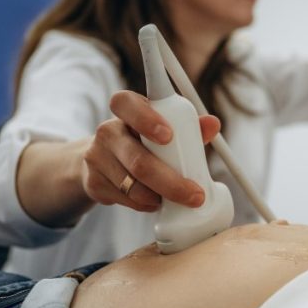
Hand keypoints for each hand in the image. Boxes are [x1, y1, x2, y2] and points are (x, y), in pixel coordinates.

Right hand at [79, 90, 221, 211]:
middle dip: (170, 181)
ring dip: (160, 196)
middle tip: (195, 194)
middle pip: (137, 159)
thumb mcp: (164, 128)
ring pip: (133, 185)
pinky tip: (156, 201)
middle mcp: (107, 131)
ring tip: (177, 198)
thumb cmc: (143, 140)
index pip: (126, 104)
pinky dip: (146, 204)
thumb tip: (213, 124)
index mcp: (126, 111)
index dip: (146, 119)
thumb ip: (189, 127)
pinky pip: (126, 199)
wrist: (104, 161)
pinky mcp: (94, 183)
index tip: (168, 136)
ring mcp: (96, 158)